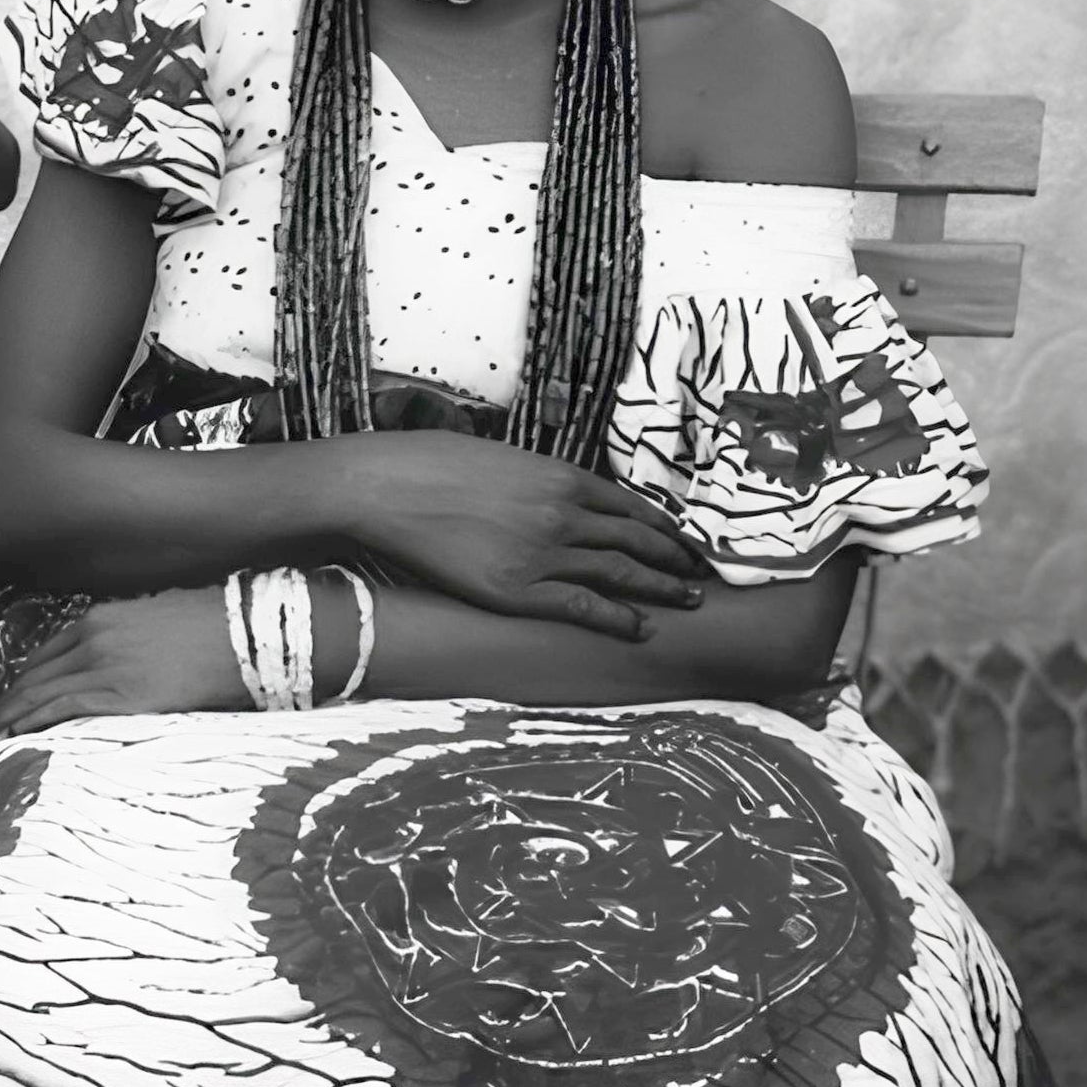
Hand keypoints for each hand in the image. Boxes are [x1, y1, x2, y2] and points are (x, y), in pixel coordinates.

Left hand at [0, 590, 248, 738]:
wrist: (245, 633)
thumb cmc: (215, 626)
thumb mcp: (163, 617)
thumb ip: (134, 635)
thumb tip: (131, 655)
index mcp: (103, 617)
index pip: (49, 652)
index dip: (24, 678)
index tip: (11, 697)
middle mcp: (94, 637)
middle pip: (35, 673)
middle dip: (6, 700)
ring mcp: (103, 665)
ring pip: (39, 693)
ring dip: (8, 717)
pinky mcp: (118, 694)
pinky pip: (61, 709)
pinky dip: (30, 723)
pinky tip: (11, 737)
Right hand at [331, 438, 705, 639]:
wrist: (387, 486)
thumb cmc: (430, 465)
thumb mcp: (500, 458)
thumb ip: (536, 480)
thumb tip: (551, 493)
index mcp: (561, 476)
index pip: (631, 506)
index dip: (664, 528)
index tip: (684, 542)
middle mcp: (564, 514)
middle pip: (637, 540)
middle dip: (674, 560)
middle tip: (700, 576)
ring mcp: (543, 553)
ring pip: (620, 573)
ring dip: (660, 589)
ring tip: (687, 601)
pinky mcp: (516, 590)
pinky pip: (582, 606)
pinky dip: (617, 618)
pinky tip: (641, 628)